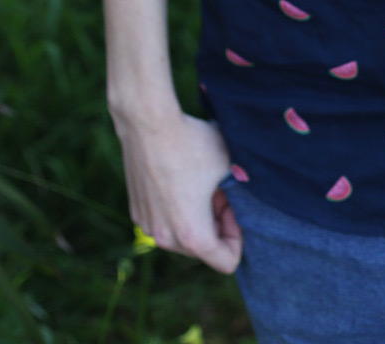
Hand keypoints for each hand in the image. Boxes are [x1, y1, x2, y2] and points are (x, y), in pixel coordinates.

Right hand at [112, 101, 242, 272]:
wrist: (148, 122)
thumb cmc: (192, 143)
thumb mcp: (229, 165)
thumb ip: (242, 191)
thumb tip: (248, 199)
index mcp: (193, 236)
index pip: (227, 262)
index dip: (238, 235)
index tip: (232, 206)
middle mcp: (166, 239)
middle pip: (204, 250)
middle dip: (217, 224)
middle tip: (219, 190)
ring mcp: (148, 227)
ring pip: (183, 237)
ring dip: (196, 217)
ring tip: (199, 184)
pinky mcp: (136, 212)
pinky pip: (164, 223)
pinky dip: (175, 210)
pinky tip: (178, 179)